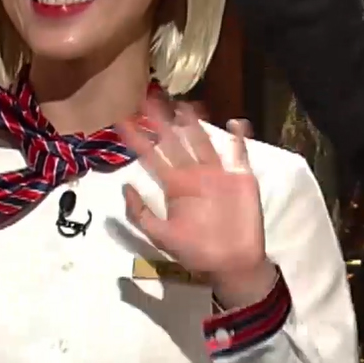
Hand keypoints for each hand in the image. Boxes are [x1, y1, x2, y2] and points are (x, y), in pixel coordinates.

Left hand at [120, 101, 275, 306]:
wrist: (231, 264)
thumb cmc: (196, 251)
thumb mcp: (160, 235)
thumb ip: (141, 213)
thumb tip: (124, 185)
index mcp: (174, 185)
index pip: (152, 157)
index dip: (138, 139)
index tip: (123, 120)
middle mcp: (193, 174)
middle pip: (175, 142)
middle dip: (162, 122)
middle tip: (149, 98)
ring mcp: (217, 173)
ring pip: (203, 141)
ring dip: (195, 123)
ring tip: (184, 104)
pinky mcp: (240, 177)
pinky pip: (240, 153)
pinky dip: (239, 138)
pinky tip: (236, 122)